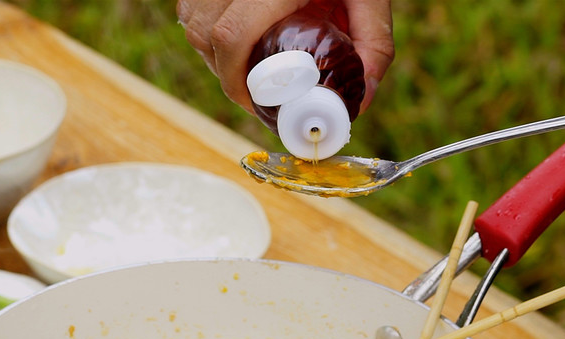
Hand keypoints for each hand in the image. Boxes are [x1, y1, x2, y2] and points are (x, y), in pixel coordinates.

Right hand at [177, 0, 393, 113]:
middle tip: (254, 92)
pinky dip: (205, 32)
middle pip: (205, 34)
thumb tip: (360, 101)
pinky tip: (233, 41)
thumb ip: (373, 45)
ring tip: (244, 66)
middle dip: (225, 72)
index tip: (255, 102)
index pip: (231, 36)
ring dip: (212, 53)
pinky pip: (190, 9)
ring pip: (193, 24)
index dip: (235, 80)